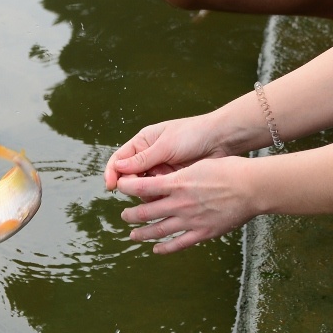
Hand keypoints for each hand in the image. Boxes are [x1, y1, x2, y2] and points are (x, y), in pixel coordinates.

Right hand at [103, 114, 234, 190]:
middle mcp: (149, 156)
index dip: (112, 173)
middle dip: (132, 186)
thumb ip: (143, 159)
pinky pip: (159, 194)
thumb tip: (117, 168)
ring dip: (148, 193)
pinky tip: (168, 196)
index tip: (112, 186)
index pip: (119, 159)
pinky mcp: (173, 181)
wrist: (220, 140)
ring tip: (159, 191)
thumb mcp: (166, 145)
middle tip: (141, 190)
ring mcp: (161, 170)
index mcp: (143, 142)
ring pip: (144, 189)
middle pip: (130, 177)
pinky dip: (160, 197)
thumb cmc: (192, 135)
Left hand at [117, 157, 259, 253]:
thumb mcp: (199, 165)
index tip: (120, 188)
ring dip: (142, 233)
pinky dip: (164, 248)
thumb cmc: (229, 170)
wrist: (251, 187)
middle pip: (145, 212)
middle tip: (124, 215)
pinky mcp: (202, 233)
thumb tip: (169, 178)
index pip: (141, 187)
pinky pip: (178, 244)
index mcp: (177, 183)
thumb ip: (181, 175)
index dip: (126, 188)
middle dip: (130, 214)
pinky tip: (156, 249)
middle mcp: (179, 203)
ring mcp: (189, 220)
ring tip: (133, 235)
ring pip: (157, 230)